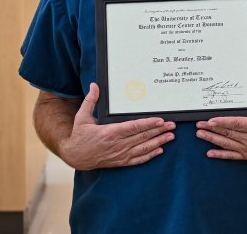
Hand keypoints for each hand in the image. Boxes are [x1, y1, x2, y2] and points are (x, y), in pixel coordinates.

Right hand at [60, 83, 175, 169]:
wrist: (75, 156)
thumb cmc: (80, 136)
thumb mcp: (82, 116)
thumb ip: (90, 100)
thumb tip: (94, 85)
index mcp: (110, 132)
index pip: (134, 127)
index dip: (149, 124)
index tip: (160, 120)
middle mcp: (118, 145)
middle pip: (143, 137)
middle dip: (159, 131)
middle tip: (172, 125)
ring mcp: (120, 154)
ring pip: (143, 148)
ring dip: (159, 142)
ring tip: (170, 136)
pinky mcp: (120, 162)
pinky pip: (138, 159)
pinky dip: (150, 155)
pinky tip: (160, 150)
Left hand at [195, 75, 246, 159]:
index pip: (238, 124)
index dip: (224, 122)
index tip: (211, 120)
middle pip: (229, 134)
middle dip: (213, 129)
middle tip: (198, 124)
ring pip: (228, 144)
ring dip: (213, 139)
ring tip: (200, 134)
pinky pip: (233, 156)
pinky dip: (221, 154)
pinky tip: (210, 153)